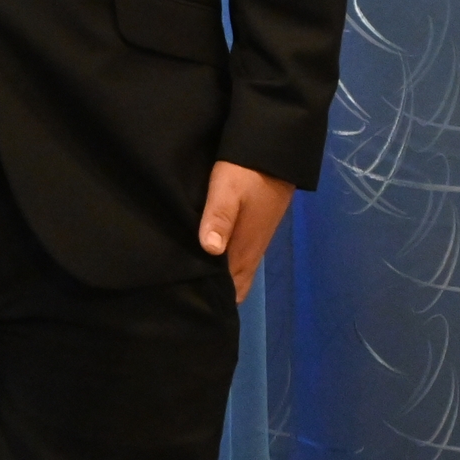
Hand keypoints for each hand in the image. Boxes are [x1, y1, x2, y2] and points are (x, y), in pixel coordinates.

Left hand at [197, 161, 292, 302]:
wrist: (275, 155)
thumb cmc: (247, 173)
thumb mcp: (227, 190)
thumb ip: (220, 217)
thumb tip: (210, 249)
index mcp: (244, 250)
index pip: (232, 290)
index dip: (213, 300)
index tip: (188, 305)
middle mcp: (251, 251)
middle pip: (234, 284)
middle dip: (214, 293)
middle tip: (183, 297)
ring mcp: (253, 241)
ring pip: (236, 270)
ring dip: (218, 277)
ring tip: (188, 279)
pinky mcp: (253, 229)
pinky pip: (237, 255)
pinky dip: (222, 263)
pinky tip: (204, 256)